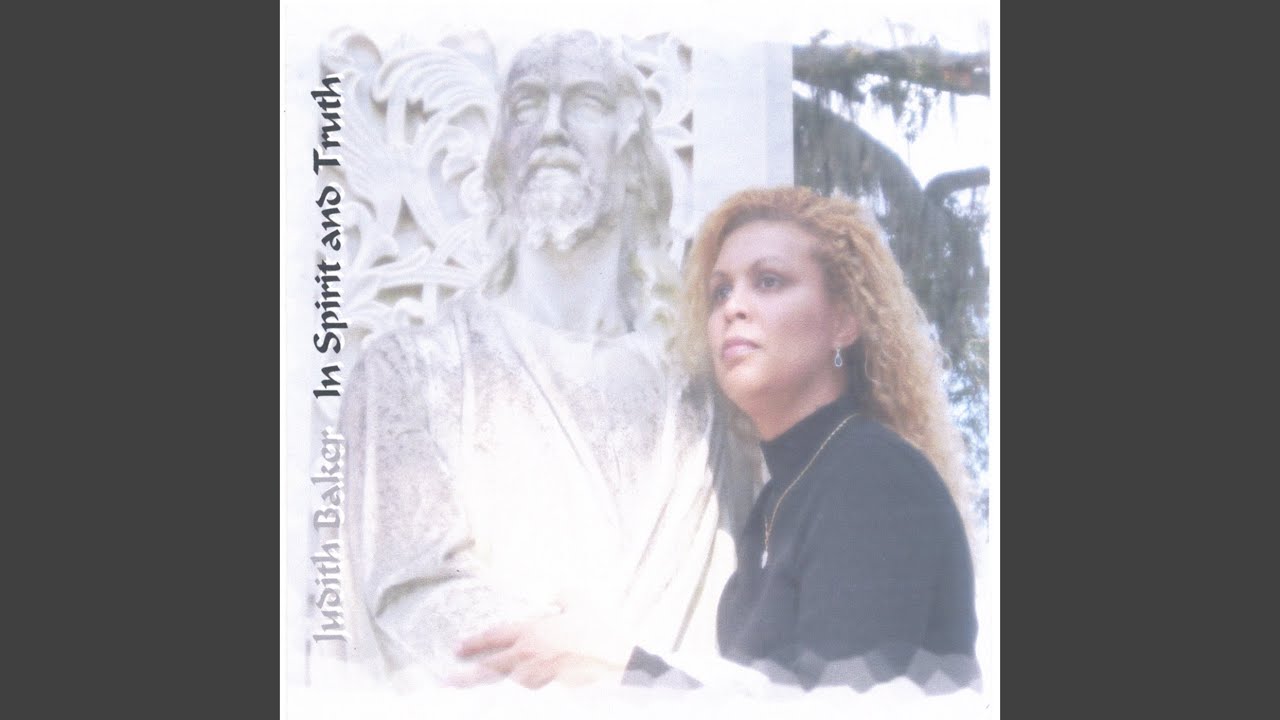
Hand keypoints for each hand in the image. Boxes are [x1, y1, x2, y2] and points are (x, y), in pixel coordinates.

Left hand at [453, 611, 632, 688]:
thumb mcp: (581, 603)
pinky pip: (531, 686)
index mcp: (532, 633)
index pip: (495, 637)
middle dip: (468, 675)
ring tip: (483, 683)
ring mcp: (539, 676)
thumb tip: (555, 592)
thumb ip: (564, 595)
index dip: (475, 642)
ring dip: (499, 681)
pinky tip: (525, 682)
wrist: (616, 663)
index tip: (458, 648)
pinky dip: (524, 684)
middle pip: (492, 668)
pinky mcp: (552, 689)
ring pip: (511, 681)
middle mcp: (530, 657)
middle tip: (449, 680)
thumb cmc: (599, 632)